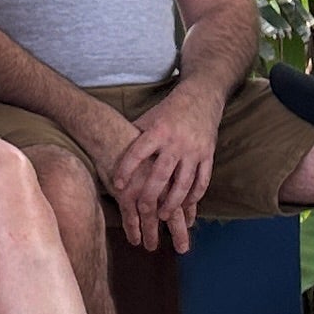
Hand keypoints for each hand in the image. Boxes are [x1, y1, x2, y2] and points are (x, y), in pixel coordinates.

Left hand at [104, 93, 213, 251]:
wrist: (201, 97)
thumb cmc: (168, 111)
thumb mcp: (148, 119)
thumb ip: (132, 137)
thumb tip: (104, 149)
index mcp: (158, 131)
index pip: (138, 153)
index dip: (126, 169)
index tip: (117, 186)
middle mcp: (176, 142)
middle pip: (161, 174)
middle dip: (151, 195)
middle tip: (142, 212)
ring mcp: (194, 150)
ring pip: (184, 182)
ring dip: (173, 202)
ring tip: (163, 216)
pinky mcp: (208, 155)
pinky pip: (203, 180)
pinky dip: (195, 196)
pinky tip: (187, 207)